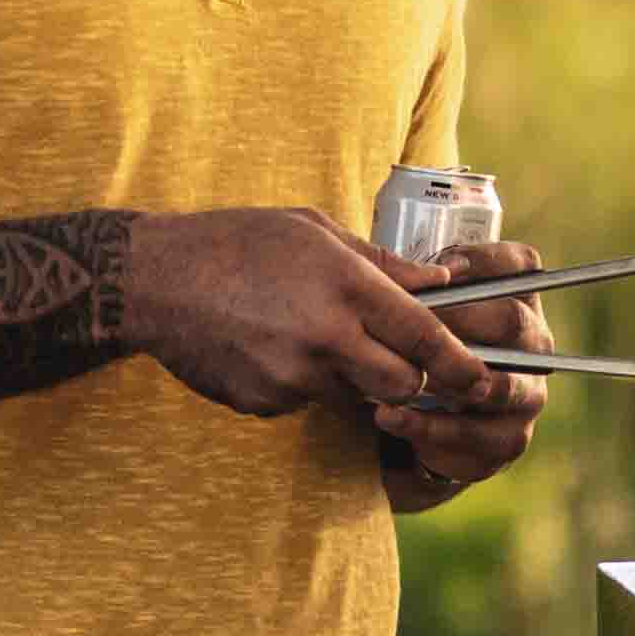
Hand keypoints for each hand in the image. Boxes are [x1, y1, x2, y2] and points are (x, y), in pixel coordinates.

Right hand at [117, 206, 497, 421]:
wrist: (153, 282)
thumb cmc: (237, 243)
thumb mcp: (313, 231)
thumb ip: (382, 264)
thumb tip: (440, 283)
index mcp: (345, 288)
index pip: (425, 338)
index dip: (460, 364)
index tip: (480, 377)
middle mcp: (324, 338)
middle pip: (400, 385)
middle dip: (409, 380)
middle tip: (395, 358)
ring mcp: (291, 377)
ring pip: (353, 397)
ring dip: (352, 379)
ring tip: (312, 337)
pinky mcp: (263, 403)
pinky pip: (304, 404)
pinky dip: (303, 384)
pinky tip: (270, 348)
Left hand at [368, 242, 550, 507]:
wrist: (427, 426)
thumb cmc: (422, 350)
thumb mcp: (420, 310)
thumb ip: (420, 283)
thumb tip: (427, 272)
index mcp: (520, 301)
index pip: (521, 266)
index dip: (484, 262)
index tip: (442, 268)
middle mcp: (536, 344)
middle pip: (511, 322)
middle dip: (454, 321)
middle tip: (406, 324)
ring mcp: (529, 394)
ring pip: (500, 385)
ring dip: (446, 381)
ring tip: (400, 378)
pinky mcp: (510, 438)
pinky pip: (474, 433)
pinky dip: (427, 426)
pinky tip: (389, 415)